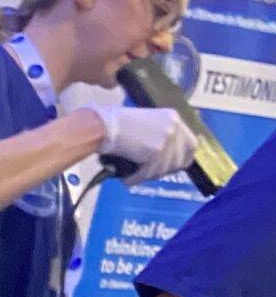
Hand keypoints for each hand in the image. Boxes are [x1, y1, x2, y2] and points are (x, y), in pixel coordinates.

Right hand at [60, 83, 197, 180]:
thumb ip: (161, 135)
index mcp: (173, 117)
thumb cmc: (117, 124)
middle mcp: (174, 128)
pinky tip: (128, 178)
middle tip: (151, 174)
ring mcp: (166, 140)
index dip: (183, 158)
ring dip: (148, 175)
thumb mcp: (148, 123)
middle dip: (166, 170)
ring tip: (134, 175)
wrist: (104, 125)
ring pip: (164, 169)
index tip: (173, 166)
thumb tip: (169, 156)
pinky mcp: (155, 152)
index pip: (191, 144)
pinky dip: (137, 178)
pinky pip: (149, 173)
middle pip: (181, 160)